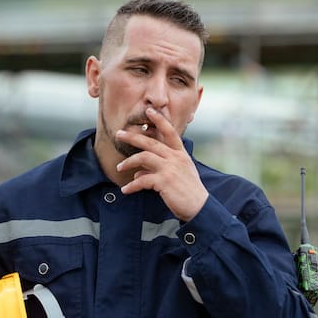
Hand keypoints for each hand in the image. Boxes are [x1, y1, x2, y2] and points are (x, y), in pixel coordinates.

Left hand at [116, 107, 208, 221]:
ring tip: (118, 167)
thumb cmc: (189, 192)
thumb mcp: (177, 176)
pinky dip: (132, 185)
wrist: (199, 207)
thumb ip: (158, 171)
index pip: (170, 132)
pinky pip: (142, 180)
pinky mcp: (164, 181)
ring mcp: (170, 169)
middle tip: (119, 134)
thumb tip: (138, 172)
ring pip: (144, 158)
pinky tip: (125, 190)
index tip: (150, 110)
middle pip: (151, 142)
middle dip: (133, 137)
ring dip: (129, 162)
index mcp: (181, 155)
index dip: (160, 120)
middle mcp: (176, 158)